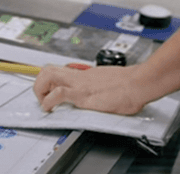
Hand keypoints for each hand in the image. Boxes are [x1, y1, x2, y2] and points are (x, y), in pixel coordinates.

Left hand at [33, 64, 147, 114]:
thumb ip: (104, 85)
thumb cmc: (131, 84)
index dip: (51, 81)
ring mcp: (81, 84)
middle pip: (49, 69)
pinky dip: (48, 102)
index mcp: (88, 74)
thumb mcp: (112, 82)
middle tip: (44, 97)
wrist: (139, 83)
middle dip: (40, 83)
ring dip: (40, 90)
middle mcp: (81, 76)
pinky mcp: (83, 94)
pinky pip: (57, 94)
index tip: (50, 91)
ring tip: (45, 102)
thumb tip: (105, 92)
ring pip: (48, 76)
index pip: (62, 71)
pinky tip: (50, 109)